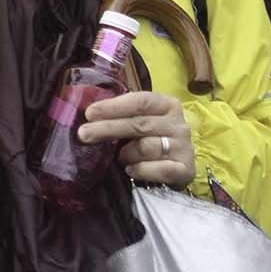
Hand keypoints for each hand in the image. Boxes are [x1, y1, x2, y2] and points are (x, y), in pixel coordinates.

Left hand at [78, 89, 194, 187]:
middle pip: (139, 124)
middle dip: (108, 128)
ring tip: (119, 157)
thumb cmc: (152, 138)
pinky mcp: (186, 170)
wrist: (179, 166)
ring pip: (147, 147)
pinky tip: (131, 170)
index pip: (140, 101)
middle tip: (84, 134)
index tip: (89, 113)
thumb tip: (89, 115)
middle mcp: (178, 124)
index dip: (113, 106)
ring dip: (127, 153)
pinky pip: (160, 169)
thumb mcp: (141, 121)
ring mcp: (184, 147)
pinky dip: (142, 170)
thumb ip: (122, 116)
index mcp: (167, 105)